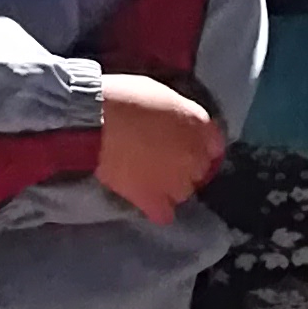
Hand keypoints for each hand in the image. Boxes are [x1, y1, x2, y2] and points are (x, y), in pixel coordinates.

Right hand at [96, 73, 225, 221]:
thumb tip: (178, 122)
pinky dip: (158, 210)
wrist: (93, 120)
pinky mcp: (151, 199)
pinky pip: (164, 214)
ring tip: (151, 178)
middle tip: (162, 158)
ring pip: (184, 193)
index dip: (198, 145)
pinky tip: (149, 202)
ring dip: (171, 187)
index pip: (214, 144)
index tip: (185, 145)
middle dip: (184, 165)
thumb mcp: (161, 93)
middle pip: (199, 170)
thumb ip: (179, 113)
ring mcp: (174, 180)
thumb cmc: (123, 97)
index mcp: (198, 124)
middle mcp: (193, 155)